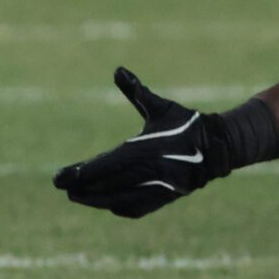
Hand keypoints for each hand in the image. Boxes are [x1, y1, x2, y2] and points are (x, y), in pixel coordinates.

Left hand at [53, 69, 233, 218]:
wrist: (219, 147)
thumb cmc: (186, 123)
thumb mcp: (161, 106)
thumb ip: (137, 91)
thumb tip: (118, 70)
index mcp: (145, 149)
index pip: (105, 164)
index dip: (80, 173)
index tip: (59, 177)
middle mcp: (149, 172)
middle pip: (107, 185)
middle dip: (82, 187)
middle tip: (63, 185)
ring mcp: (157, 188)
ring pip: (118, 200)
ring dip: (96, 199)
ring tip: (77, 195)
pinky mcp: (165, 198)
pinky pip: (136, 208)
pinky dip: (118, 206)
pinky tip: (106, 203)